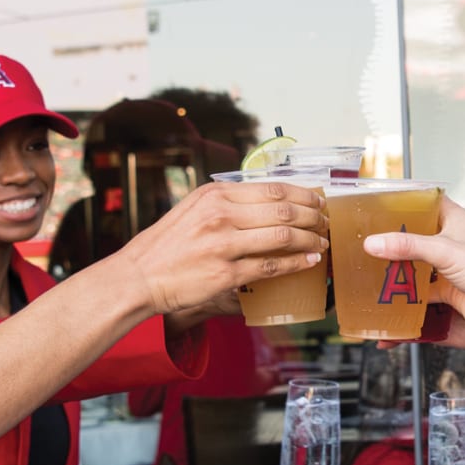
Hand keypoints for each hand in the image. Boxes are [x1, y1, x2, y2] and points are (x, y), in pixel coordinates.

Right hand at [113, 181, 325, 316]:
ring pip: (282, 236)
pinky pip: (272, 265)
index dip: (303, 194)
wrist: (138, 276)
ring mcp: (223, 244)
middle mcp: (220, 214)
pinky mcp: (225, 273)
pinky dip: (296, 262)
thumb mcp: (194, 209)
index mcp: (215, 194)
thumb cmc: (167, 245)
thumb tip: (267, 203)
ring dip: (310, 239)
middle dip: (313, 216)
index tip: (318, 200)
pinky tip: (309, 261)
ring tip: (322, 242)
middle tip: (326, 222)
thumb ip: (227, 204)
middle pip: (283, 209)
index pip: (272, 188)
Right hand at [365, 198, 464, 368]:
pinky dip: (398, 313)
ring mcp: (442, 273)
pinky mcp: (440, 298)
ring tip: (367, 280)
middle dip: (390, 245)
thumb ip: (407, 246)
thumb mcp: (444, 250)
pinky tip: (383, 321)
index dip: (405, 201)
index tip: (378, 204)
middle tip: (365, 245)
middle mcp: (447, 245)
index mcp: (453, 222)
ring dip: (392, 278)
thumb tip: (374, 243)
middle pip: (412, 240)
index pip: (425, 202)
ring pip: (410, 272)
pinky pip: (413, 304)